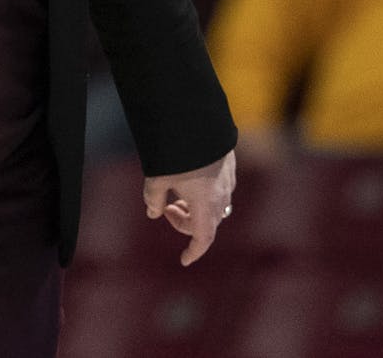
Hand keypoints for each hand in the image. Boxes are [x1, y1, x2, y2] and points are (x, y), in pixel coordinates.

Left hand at [143, 148, 236, 265]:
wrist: (199, 123)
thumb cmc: (176, 154)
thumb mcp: (157, 178)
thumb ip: (153, 199)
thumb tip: (153, 213)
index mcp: (206, 206)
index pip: (203, 239)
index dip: (193, 252)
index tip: (184, 260)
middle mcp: (222, 198)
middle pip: (207, 223)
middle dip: (186, 223)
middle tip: (166, 208)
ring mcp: (229, 182)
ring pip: (215, 208)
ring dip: (196, 209)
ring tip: (177, 194)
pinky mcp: (230, 168)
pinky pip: (220, 191)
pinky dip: (205, 195)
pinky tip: (190, 180)